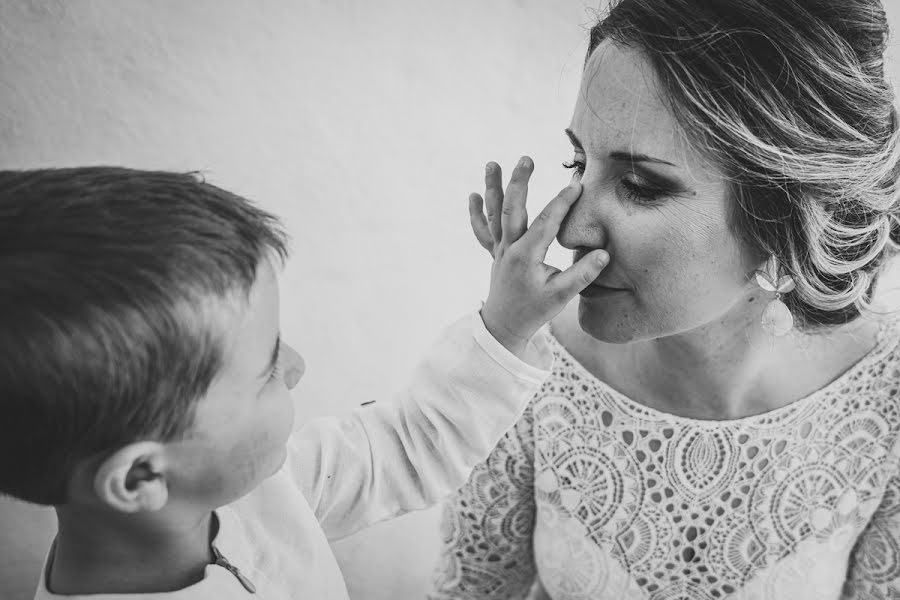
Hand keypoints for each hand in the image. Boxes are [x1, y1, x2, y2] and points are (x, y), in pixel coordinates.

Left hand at [471, 157, 608, 357]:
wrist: (505, 326)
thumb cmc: (535, 310)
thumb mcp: (562, 296)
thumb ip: (583, 274)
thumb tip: (604, 253)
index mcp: (526, 256)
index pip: (546, 222)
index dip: (562, 202)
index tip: (577, 183)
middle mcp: (509, 249)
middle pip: (512, 209)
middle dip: (519, 182)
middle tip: (526, 159)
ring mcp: (499, 250)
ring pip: (494, 214)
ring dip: (492, 188)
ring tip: (492, 163)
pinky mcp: (495, 253)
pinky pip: (482, 230)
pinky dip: (476, 213)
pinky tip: (473, 194)